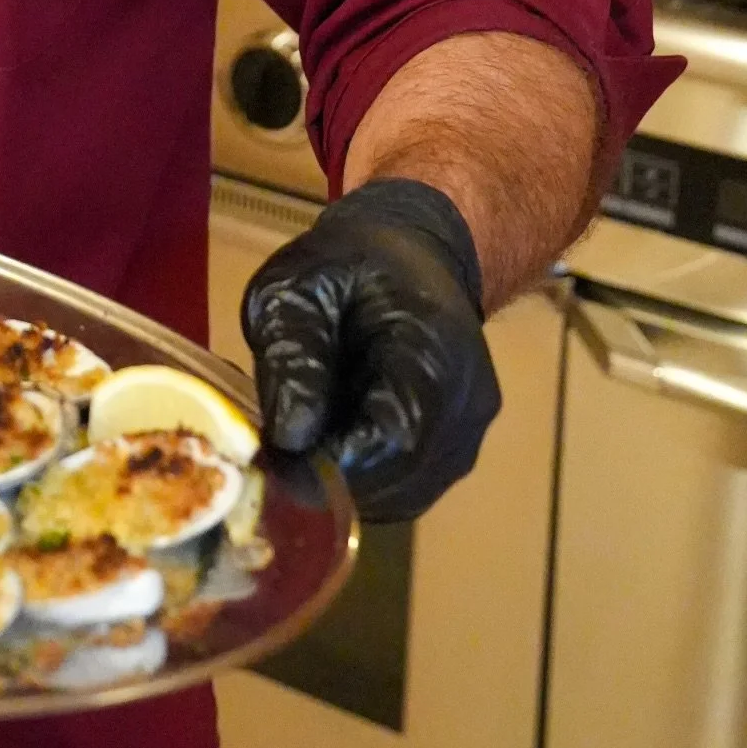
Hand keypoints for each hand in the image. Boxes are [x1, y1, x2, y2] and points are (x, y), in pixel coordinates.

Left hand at [241, 179, 500, 521]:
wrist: (412, 254)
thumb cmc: (347, 265)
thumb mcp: (296, 288)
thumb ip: (292, 354)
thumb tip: (291, 436)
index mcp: (435, 351)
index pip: (395, 440)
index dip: (333, 463)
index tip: (278, 457)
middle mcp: (468, 403)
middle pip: (400, 477)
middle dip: (331, 478)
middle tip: (276, 456)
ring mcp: (469, 433)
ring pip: (403, 494)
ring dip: (346, 484)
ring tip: (305, 441)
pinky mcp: (457, 452)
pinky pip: (407, 489)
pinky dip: (365, 481)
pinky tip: (334, 445)